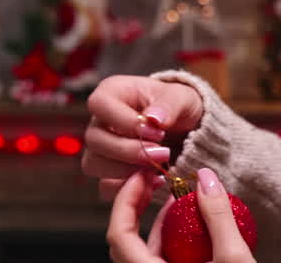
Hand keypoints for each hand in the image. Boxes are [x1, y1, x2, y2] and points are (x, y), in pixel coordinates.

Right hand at [83, 76, 203, 200]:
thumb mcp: (181, 98)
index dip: (124, 121)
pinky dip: (129, 187)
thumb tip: (154, 119)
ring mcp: (100, 148)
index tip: (157, 132)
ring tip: (158, 167)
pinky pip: (105, 186)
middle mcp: (99, 120)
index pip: (99, 104)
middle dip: (130, 151)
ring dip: (127, 171)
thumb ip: (169, 105)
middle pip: (94, 139)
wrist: (186, 130)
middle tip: (163, 153)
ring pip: (94, 164)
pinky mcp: (107, 172)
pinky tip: (154, 181)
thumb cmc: (178, 107)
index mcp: (111, 93)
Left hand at [106, 169, 255, 262]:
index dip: (126, 200)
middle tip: (156, 182)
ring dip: (160, 224)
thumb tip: (206, 178)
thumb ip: (218, 218)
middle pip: (127, 241)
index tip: (143, 176)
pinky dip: (174, 243)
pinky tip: (197, 229)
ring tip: (182, 201)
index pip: (118, 233)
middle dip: (139, 207)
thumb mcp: (234, 260)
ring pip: (146, 253)